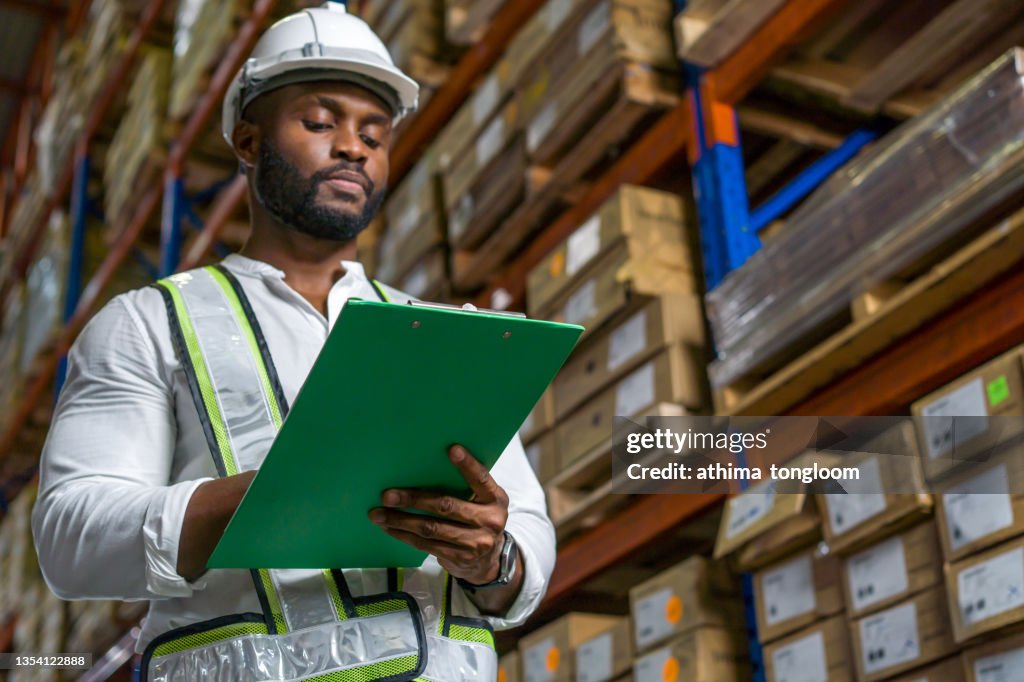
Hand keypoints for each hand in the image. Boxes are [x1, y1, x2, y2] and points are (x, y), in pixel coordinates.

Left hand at [369, 444, 508, 583]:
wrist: (488, 560)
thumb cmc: (478, 519)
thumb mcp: (482, 501)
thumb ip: (465, 486)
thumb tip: (425, 467)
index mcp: (495, 498)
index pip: (480, 478)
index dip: (467, 465)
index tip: (452, 449)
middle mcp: (489, 520)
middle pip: (446, 506)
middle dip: (413, 499)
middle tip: (388, 495)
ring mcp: (475, 542)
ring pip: (431, 528)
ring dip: (401, 520)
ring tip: (379, 514)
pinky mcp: (459, 558)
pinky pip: (426, 545)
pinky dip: (404, 535)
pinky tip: (390, 528)